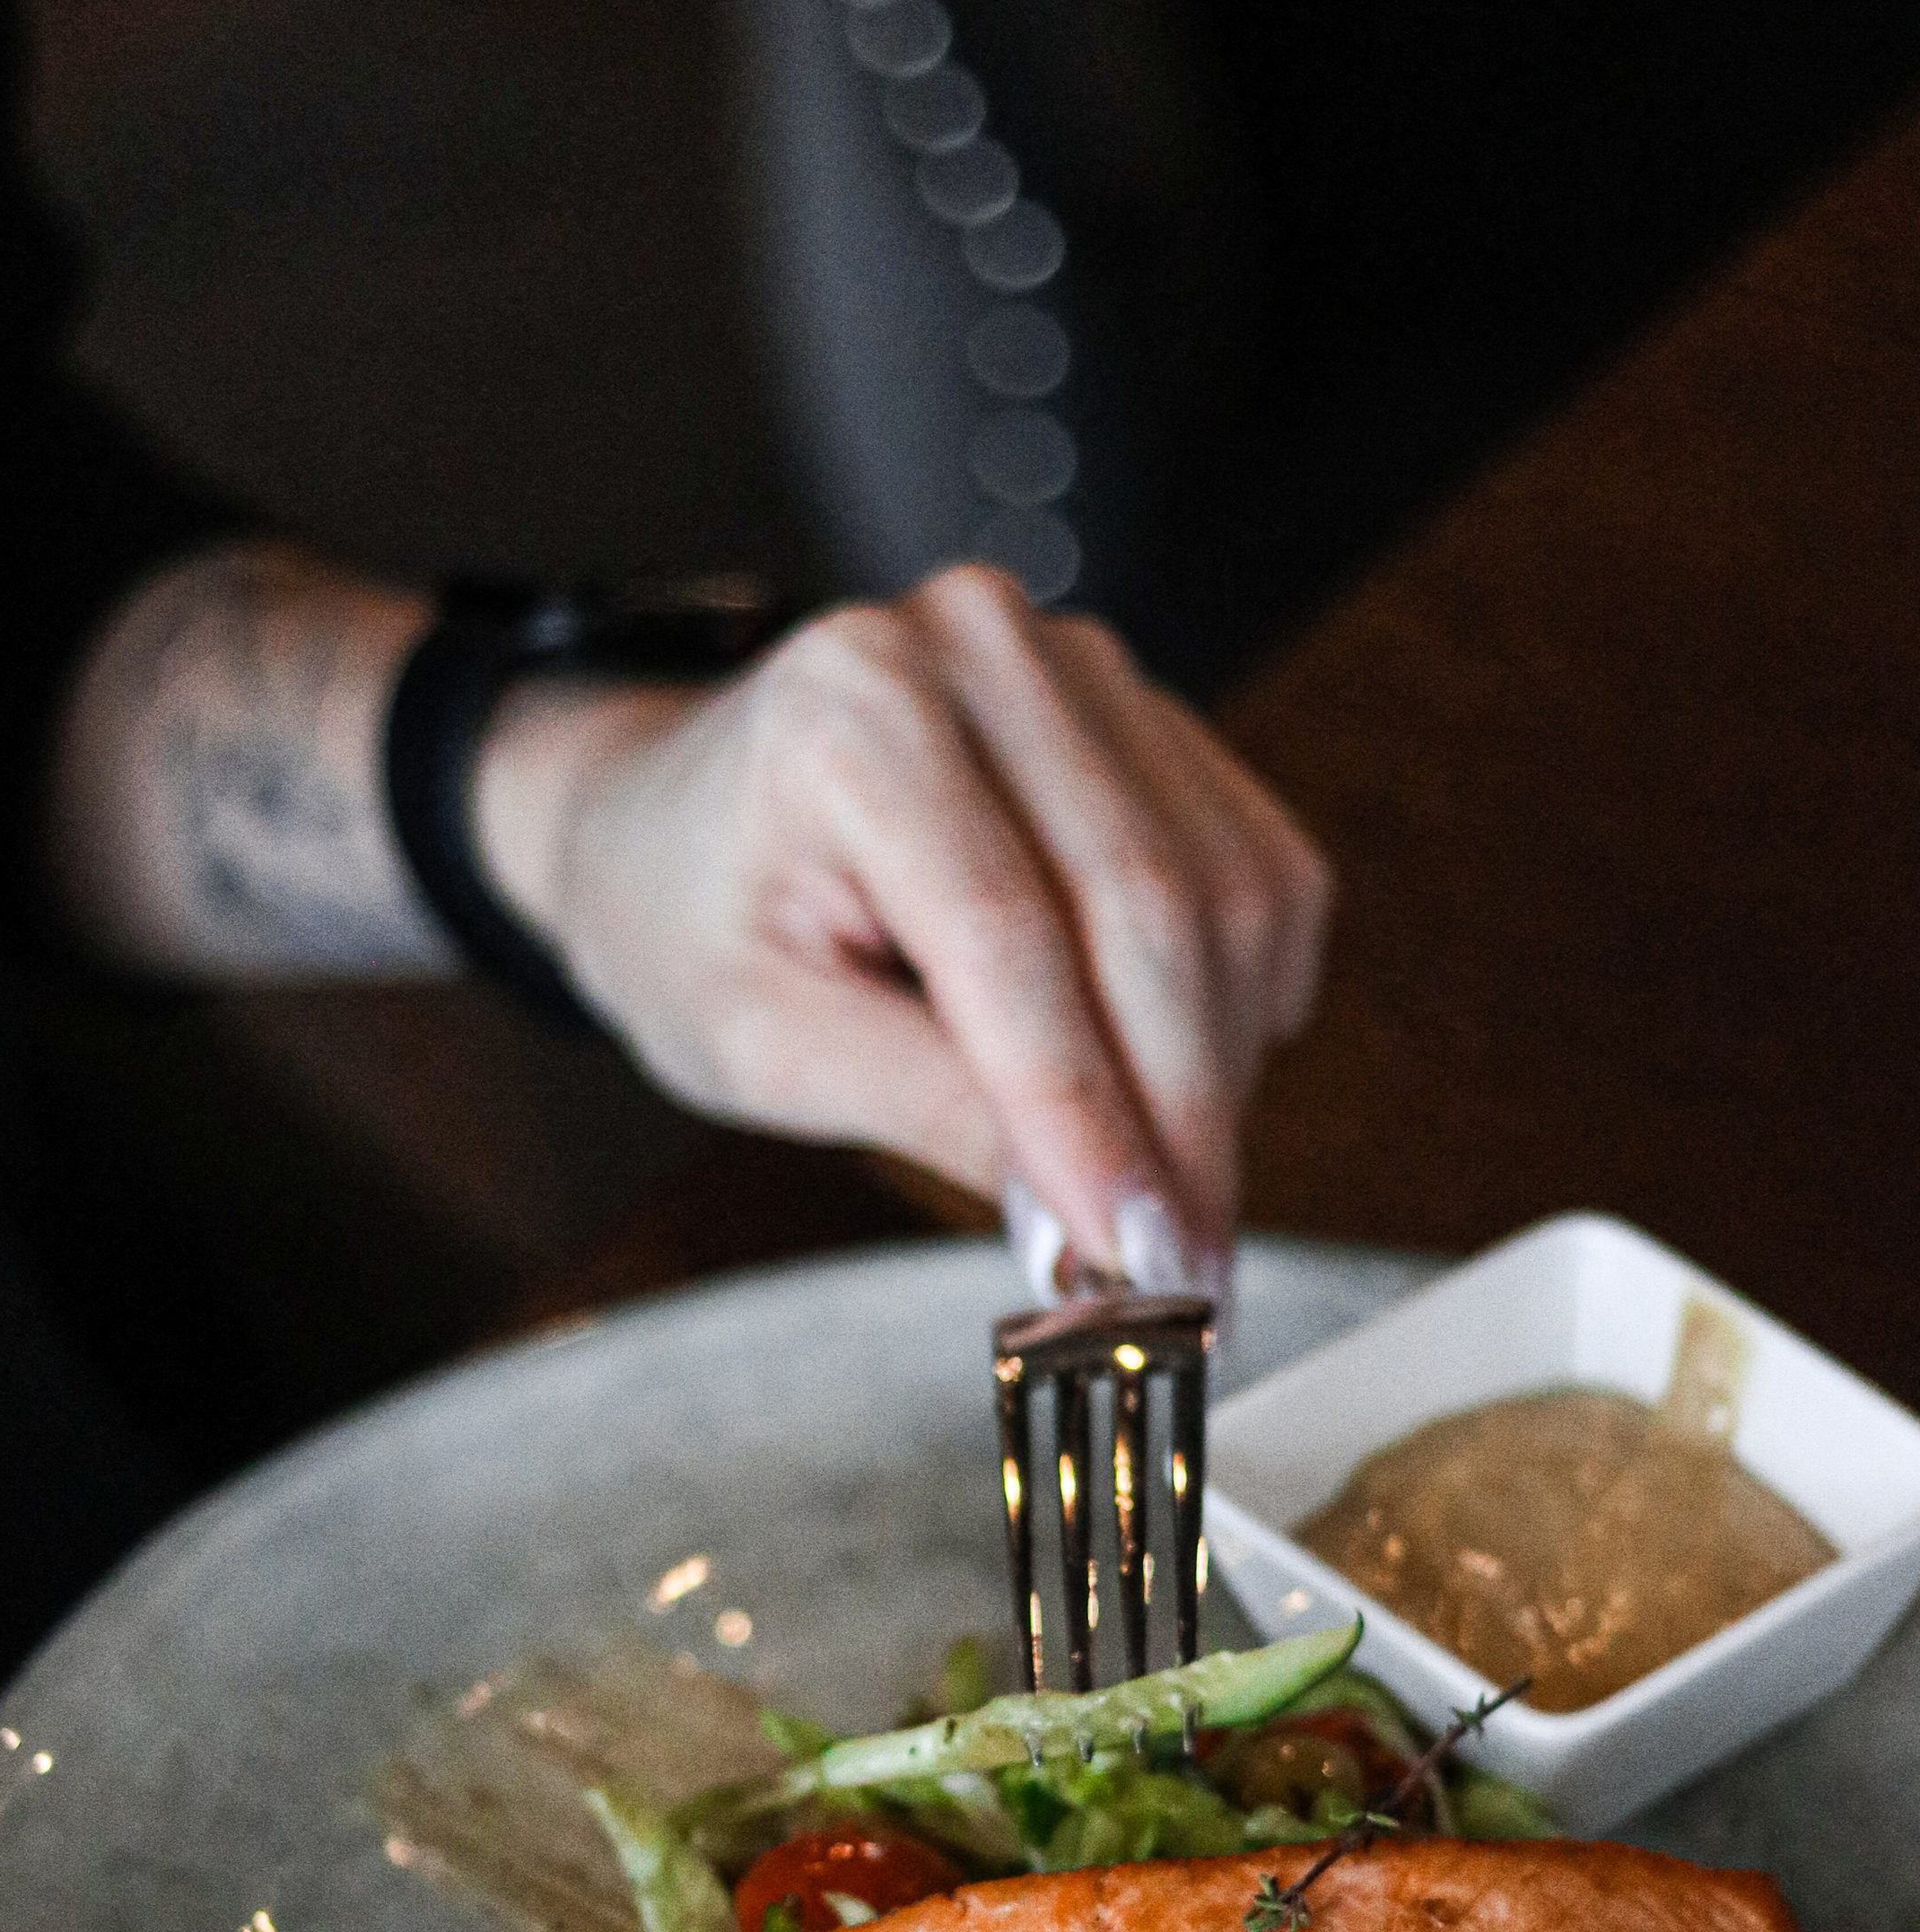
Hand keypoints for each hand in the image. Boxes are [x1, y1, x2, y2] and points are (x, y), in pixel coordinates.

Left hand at [473, 565, 1330, 1279]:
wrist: (669, 821)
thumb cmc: (691, 926)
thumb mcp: (759, 1045)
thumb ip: (924, 1109)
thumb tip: (1083, 1223)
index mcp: (851, 714)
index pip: (1012, 939)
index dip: (1093, 1116)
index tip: (1142, 1264)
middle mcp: (977, 649)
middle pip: (1146, 909)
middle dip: (1183, 1121)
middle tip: (1192, 1282)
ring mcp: (1079, 669)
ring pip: (1226, 900)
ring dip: (1222, 1076)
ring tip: (1172, 1205)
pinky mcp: (1149, 716)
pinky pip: (1261, 874)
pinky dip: (1244, 1005)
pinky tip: (1183, 1085)